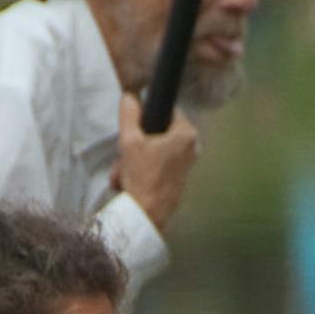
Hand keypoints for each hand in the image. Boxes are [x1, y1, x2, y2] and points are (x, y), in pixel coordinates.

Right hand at [113, 94, 200, 232]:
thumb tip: (129, 98)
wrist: (146, 215)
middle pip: (156, 134)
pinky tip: (128, 183)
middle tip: (123, 157)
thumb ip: (129, 115)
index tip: (133, 132)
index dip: (145, 120)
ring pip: (153, 152)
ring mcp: (186, 165)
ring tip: (123, 174)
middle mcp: (191, 148)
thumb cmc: (142, 178)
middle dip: (134, 147)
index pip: (165, 111)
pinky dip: (140, 173)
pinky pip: (156, 168)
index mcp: (186, 134)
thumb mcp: (129, 141)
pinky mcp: (178, 180)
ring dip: (132, 162)